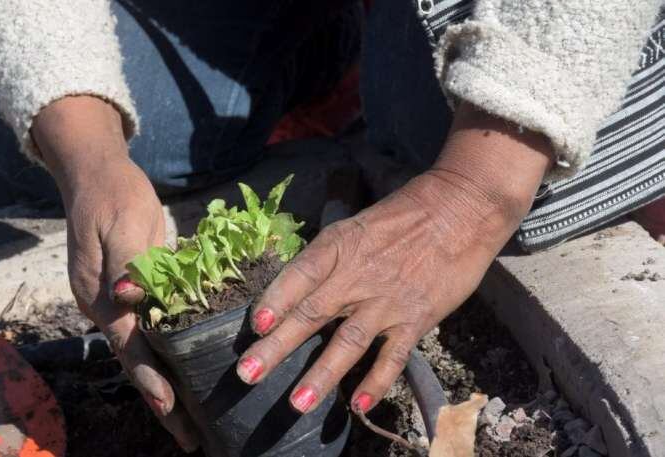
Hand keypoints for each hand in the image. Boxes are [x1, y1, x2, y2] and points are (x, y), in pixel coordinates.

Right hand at [32, 96, 198, 450]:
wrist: (97, 174)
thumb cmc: (114, 195)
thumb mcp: (123, 222)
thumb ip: (128, 262)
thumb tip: (126, 299)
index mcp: (99, 295)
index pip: (129, 347)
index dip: (151, 379)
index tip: (171, 409)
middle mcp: (105, 306)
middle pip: (136, 360)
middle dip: (161, 398)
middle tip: (190, 437)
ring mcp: (115, 301)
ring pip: (143, 351)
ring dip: (165, 382)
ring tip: (191, 417)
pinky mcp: (128, 292)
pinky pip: (150, 330)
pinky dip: (166, 354)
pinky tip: (186, 369)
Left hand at [235, 104, 552, 413]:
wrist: (460, 209)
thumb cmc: (403, 216)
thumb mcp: (355, 227)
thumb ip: (327, 260)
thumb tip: (295, 290)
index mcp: (338, 247)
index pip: (298, 275)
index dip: (275, 300)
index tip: (255, 325)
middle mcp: (356, 276)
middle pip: (310, 314)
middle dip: (276, 348)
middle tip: (248, 373)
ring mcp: (385, 301)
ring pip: (347, 342)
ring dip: (321, 375)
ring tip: (297, 403)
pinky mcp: (416, 318)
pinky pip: (393, 356)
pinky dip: (376, 381)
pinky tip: (359, 405)